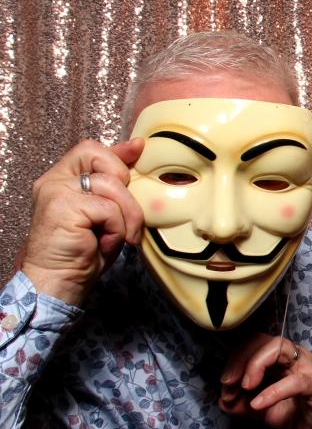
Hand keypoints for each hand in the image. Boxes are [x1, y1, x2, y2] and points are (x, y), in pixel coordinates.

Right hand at [17, 138, 145, 305]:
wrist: (59, 282)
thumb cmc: (84, 252)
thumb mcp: (106, 213)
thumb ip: (116, 184)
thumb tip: (138, 147)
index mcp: (63, 179)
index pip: (91, 150)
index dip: (119, 151)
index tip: (140, 150)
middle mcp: (54, 180)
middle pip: (98, 155)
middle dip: (124, 183)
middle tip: (124, 214)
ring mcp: (56, 191)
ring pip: (110, 184)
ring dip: (126, 215)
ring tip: (118, 237)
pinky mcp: (61, 205)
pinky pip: (107, 207)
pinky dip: (115, 228)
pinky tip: (104, 243)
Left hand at [219, 333, 311, 428]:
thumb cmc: (299, 414)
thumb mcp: (262, 411)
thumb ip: (242, 405)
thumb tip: (223, 400)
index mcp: (278, 359)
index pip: (252, 344)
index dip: (234, 360)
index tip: (224, 385)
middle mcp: (292, 356)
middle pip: (262, 340)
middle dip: (239, 359)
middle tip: (229, 383)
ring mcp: (305, 366)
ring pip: (277, 349)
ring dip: (254, 365)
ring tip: (244, 387)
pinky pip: (293, 381)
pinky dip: (272, 391)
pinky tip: (259, 403)